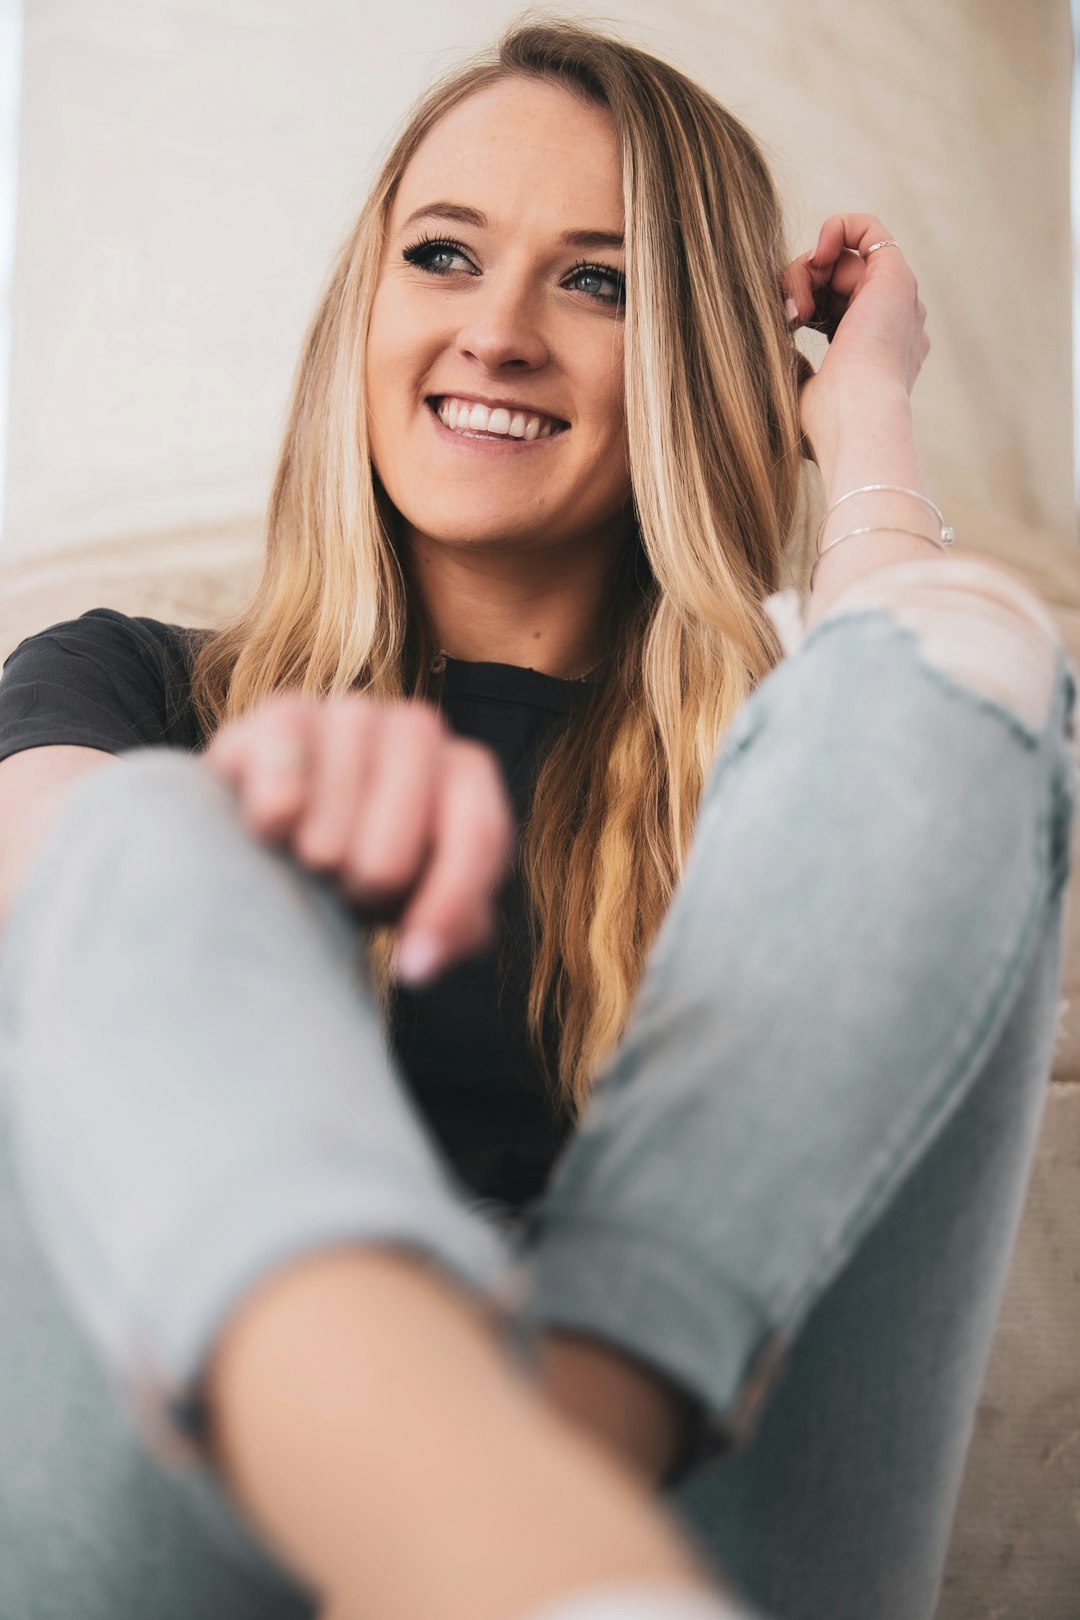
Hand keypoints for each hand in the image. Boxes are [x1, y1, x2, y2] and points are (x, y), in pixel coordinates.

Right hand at [202, 692, 512, 985]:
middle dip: (364, 888)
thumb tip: (422, 959)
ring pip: (335, 823)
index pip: (479, 838)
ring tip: (304, 857)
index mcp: (468, 774)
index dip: (444, 909)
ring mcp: (352, 713)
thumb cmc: (366, 862)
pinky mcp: (283, 711)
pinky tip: (269, 827)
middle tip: (344, 887)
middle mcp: (418, 731)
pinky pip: (284, 775)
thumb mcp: (422, 901)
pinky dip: (275, 814)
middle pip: (394, 851)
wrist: (281, 826)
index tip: (411, 968)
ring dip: (315, 859)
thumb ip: (455, 926)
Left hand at [781, 212, 929, 454]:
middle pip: (834, 283)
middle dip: (801, 289)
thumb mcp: (798, 391)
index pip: (830, 310)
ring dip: (808, 274)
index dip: (801, 308)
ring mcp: (897, 302)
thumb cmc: (826, 423)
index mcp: (874, 353)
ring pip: (841, 262)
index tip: (784, 327)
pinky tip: (816, 251)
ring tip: (798, 310)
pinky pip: (870, 230)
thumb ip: (788, 364)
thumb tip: (766, 340)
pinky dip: (838, 228)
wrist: (856, 422)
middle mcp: (892, 325)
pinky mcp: (895, 280)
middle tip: (788, 318)